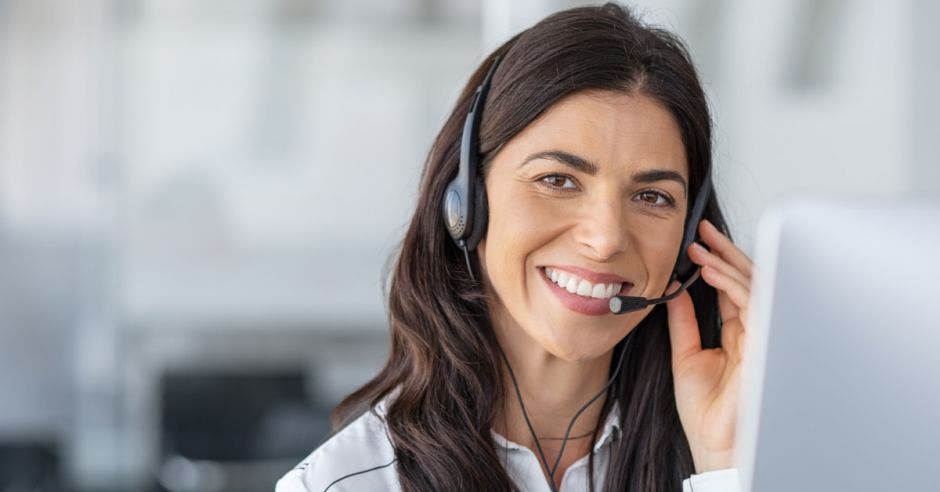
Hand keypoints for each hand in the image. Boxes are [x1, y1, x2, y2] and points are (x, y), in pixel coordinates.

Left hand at [665, 219, 752, 472]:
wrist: (714, 443)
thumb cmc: (706, 411)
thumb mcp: (685, 353)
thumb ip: (683, 320)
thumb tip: (673, 290)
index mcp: (737, 333)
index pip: (731, 288)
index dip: (716, 262)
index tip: (697, 241)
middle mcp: (753, 331)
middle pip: (746, 280)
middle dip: (726, 251)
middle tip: (703, 230)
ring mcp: (761, 335)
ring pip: (753, 286)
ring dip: (725, 262)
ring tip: (701, 247)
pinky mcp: (763, 342)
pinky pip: (752, 303)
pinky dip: (730, 283)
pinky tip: (710, 270)